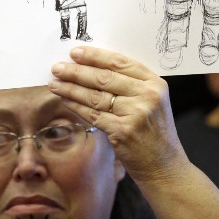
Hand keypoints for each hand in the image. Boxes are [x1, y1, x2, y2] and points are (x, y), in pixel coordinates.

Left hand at [48, 46, 186, 182]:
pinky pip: (93, 115)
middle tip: (57, 67)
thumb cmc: (154, 132)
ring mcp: (135, 113)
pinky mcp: (123, 131)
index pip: (120, 62)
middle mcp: (147, 95)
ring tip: (54, 83)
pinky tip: (64, 99)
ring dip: (71, 88)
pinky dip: (76, 106)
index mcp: (155, 83)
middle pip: (104, 78)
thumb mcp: (152, 102)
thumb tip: (92, 68)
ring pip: (95, 96)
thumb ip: (131, 85)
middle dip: (77, 71)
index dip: (95, 56)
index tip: (75, 52)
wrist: (164, 166)